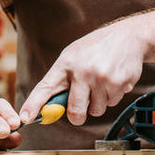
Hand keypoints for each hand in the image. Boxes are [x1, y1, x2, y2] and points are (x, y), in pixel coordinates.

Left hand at [19, 21, 146, 125]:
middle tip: (79, 112)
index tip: (25, 118)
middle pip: (75, 111)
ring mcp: (101, 78)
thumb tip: (50, 108)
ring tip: (101, 83)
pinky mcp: (119, 83)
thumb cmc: (95, 49)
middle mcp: (82, 71)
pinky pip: (112, 104)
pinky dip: (111, 97)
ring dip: (97, 103)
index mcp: (66, 63)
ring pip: (96, 110)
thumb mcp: (73, 56)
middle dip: (76, 116)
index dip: (33, 104)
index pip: (45, 87)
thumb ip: (62, 80)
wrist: (128, 36)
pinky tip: (113, 79)